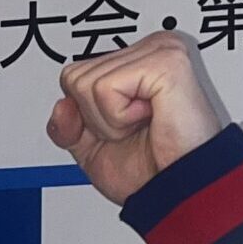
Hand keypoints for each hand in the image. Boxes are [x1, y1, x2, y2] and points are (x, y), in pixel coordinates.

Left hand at [44, 30, 226, 206]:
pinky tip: (151, 118)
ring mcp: (158, 51)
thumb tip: (62, 105)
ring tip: (144, 124)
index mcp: (135, 62)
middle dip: (97, 118)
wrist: (180, 192)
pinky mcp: (165, 62)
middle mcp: (148, 50)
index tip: (123, 127)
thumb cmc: (152, 170)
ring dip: (110, 121)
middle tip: (136, 128)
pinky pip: (105, 88)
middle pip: (75, 76)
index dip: (86, 115)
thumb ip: (67, 126)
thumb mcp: (91, 149)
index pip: (74, 74)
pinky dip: (119, 117)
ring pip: (86, 83)